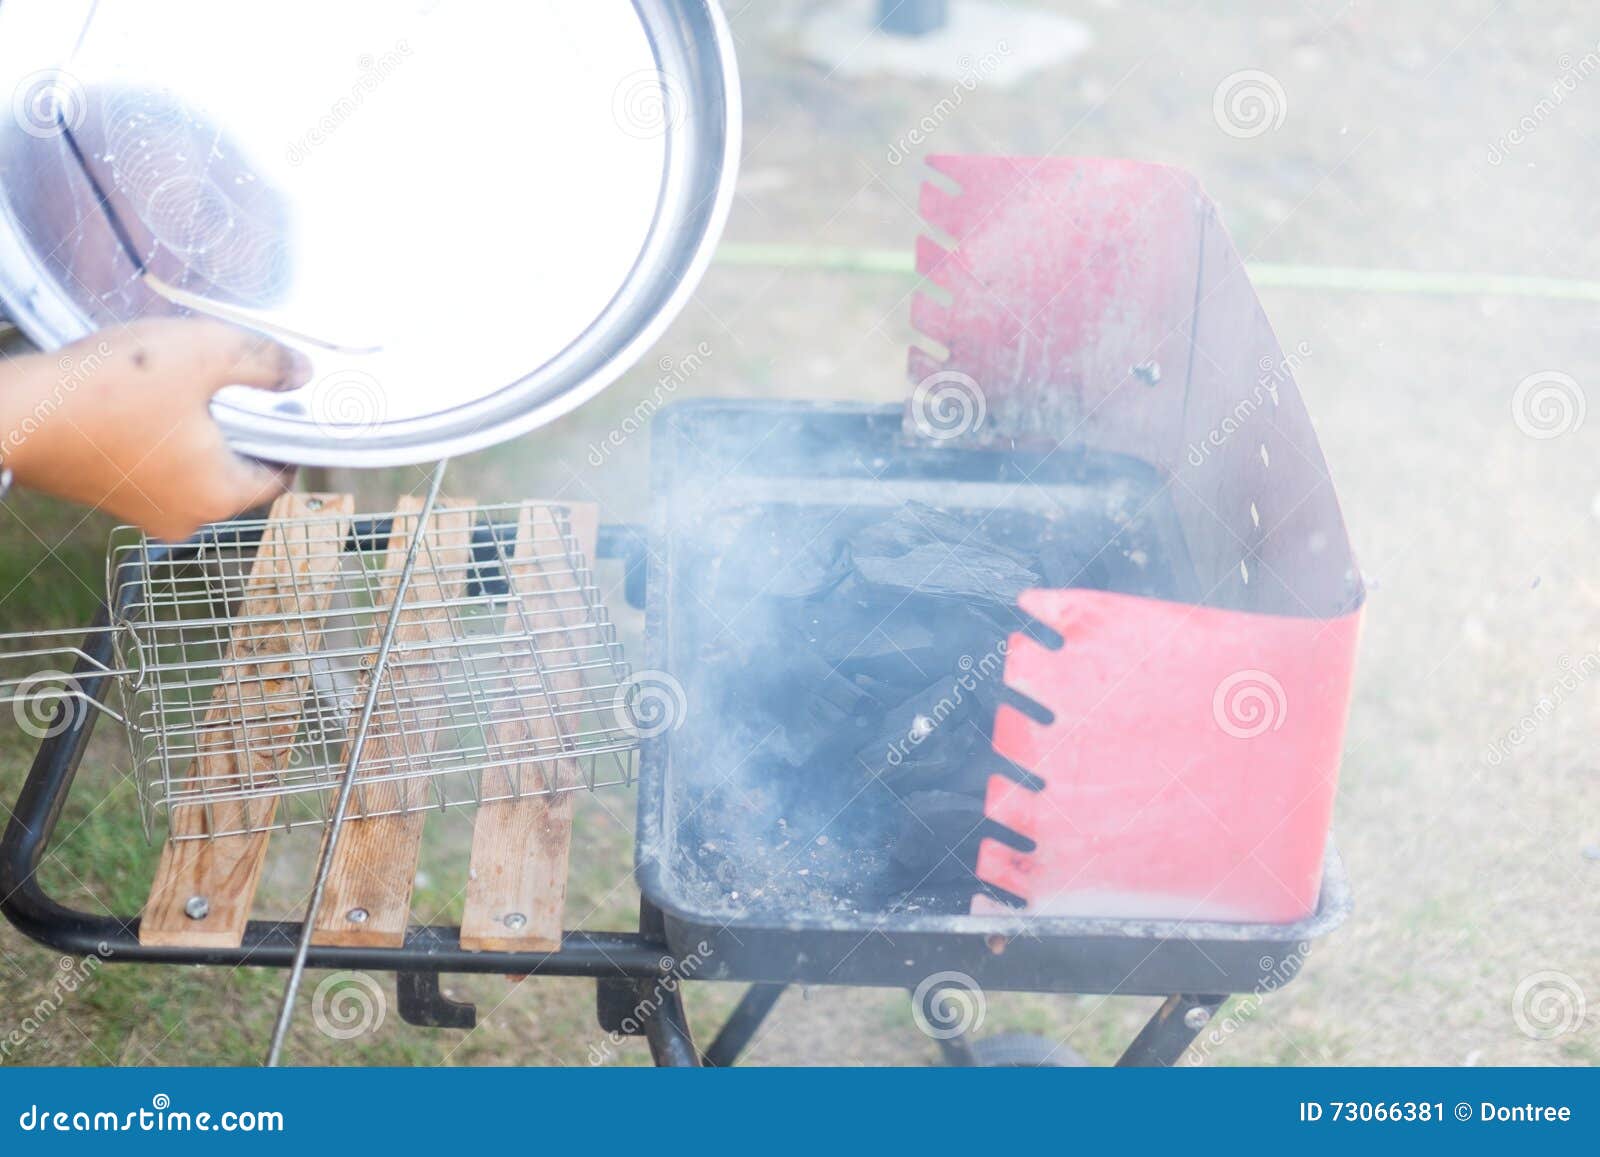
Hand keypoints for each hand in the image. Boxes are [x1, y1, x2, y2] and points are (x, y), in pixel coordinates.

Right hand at [0, 317, 310, 538]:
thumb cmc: (109, 387)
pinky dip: (161, 440)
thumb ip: (262, 362)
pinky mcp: (111, 498)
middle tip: (231, 385)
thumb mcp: (202, 354)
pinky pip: (157, 468)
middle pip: (237, 472)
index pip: (278, 474)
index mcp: (220, 495)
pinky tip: (146, 404)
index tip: (283, 404)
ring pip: (195, 469)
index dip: (286, 436)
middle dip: (239, 430)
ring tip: (184, 388)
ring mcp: (145, 513)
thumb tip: (302, 373)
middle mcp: (188, 517)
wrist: (12, 414)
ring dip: (197, 433)